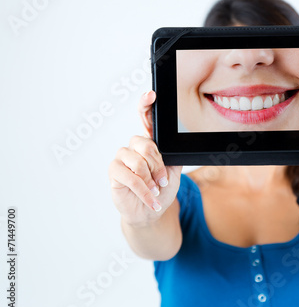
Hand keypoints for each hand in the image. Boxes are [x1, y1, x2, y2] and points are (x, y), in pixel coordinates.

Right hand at [108, 91, 182, 226]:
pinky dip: (145, 190)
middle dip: (158, 167)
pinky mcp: (114, 172)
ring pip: (139, 162)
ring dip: (151, 180)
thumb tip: (177, 145)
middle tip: (161, 180)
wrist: (150, 211)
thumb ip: (173, 155)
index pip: (145, 119)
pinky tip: (151, 198)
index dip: (146, 105)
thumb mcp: (174, 172)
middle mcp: (134, 146)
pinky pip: (131, 177)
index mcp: (149, 142)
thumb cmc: (160, 189)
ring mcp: (122, 158)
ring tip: (155, 189)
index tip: (151, 95)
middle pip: (147, 145)